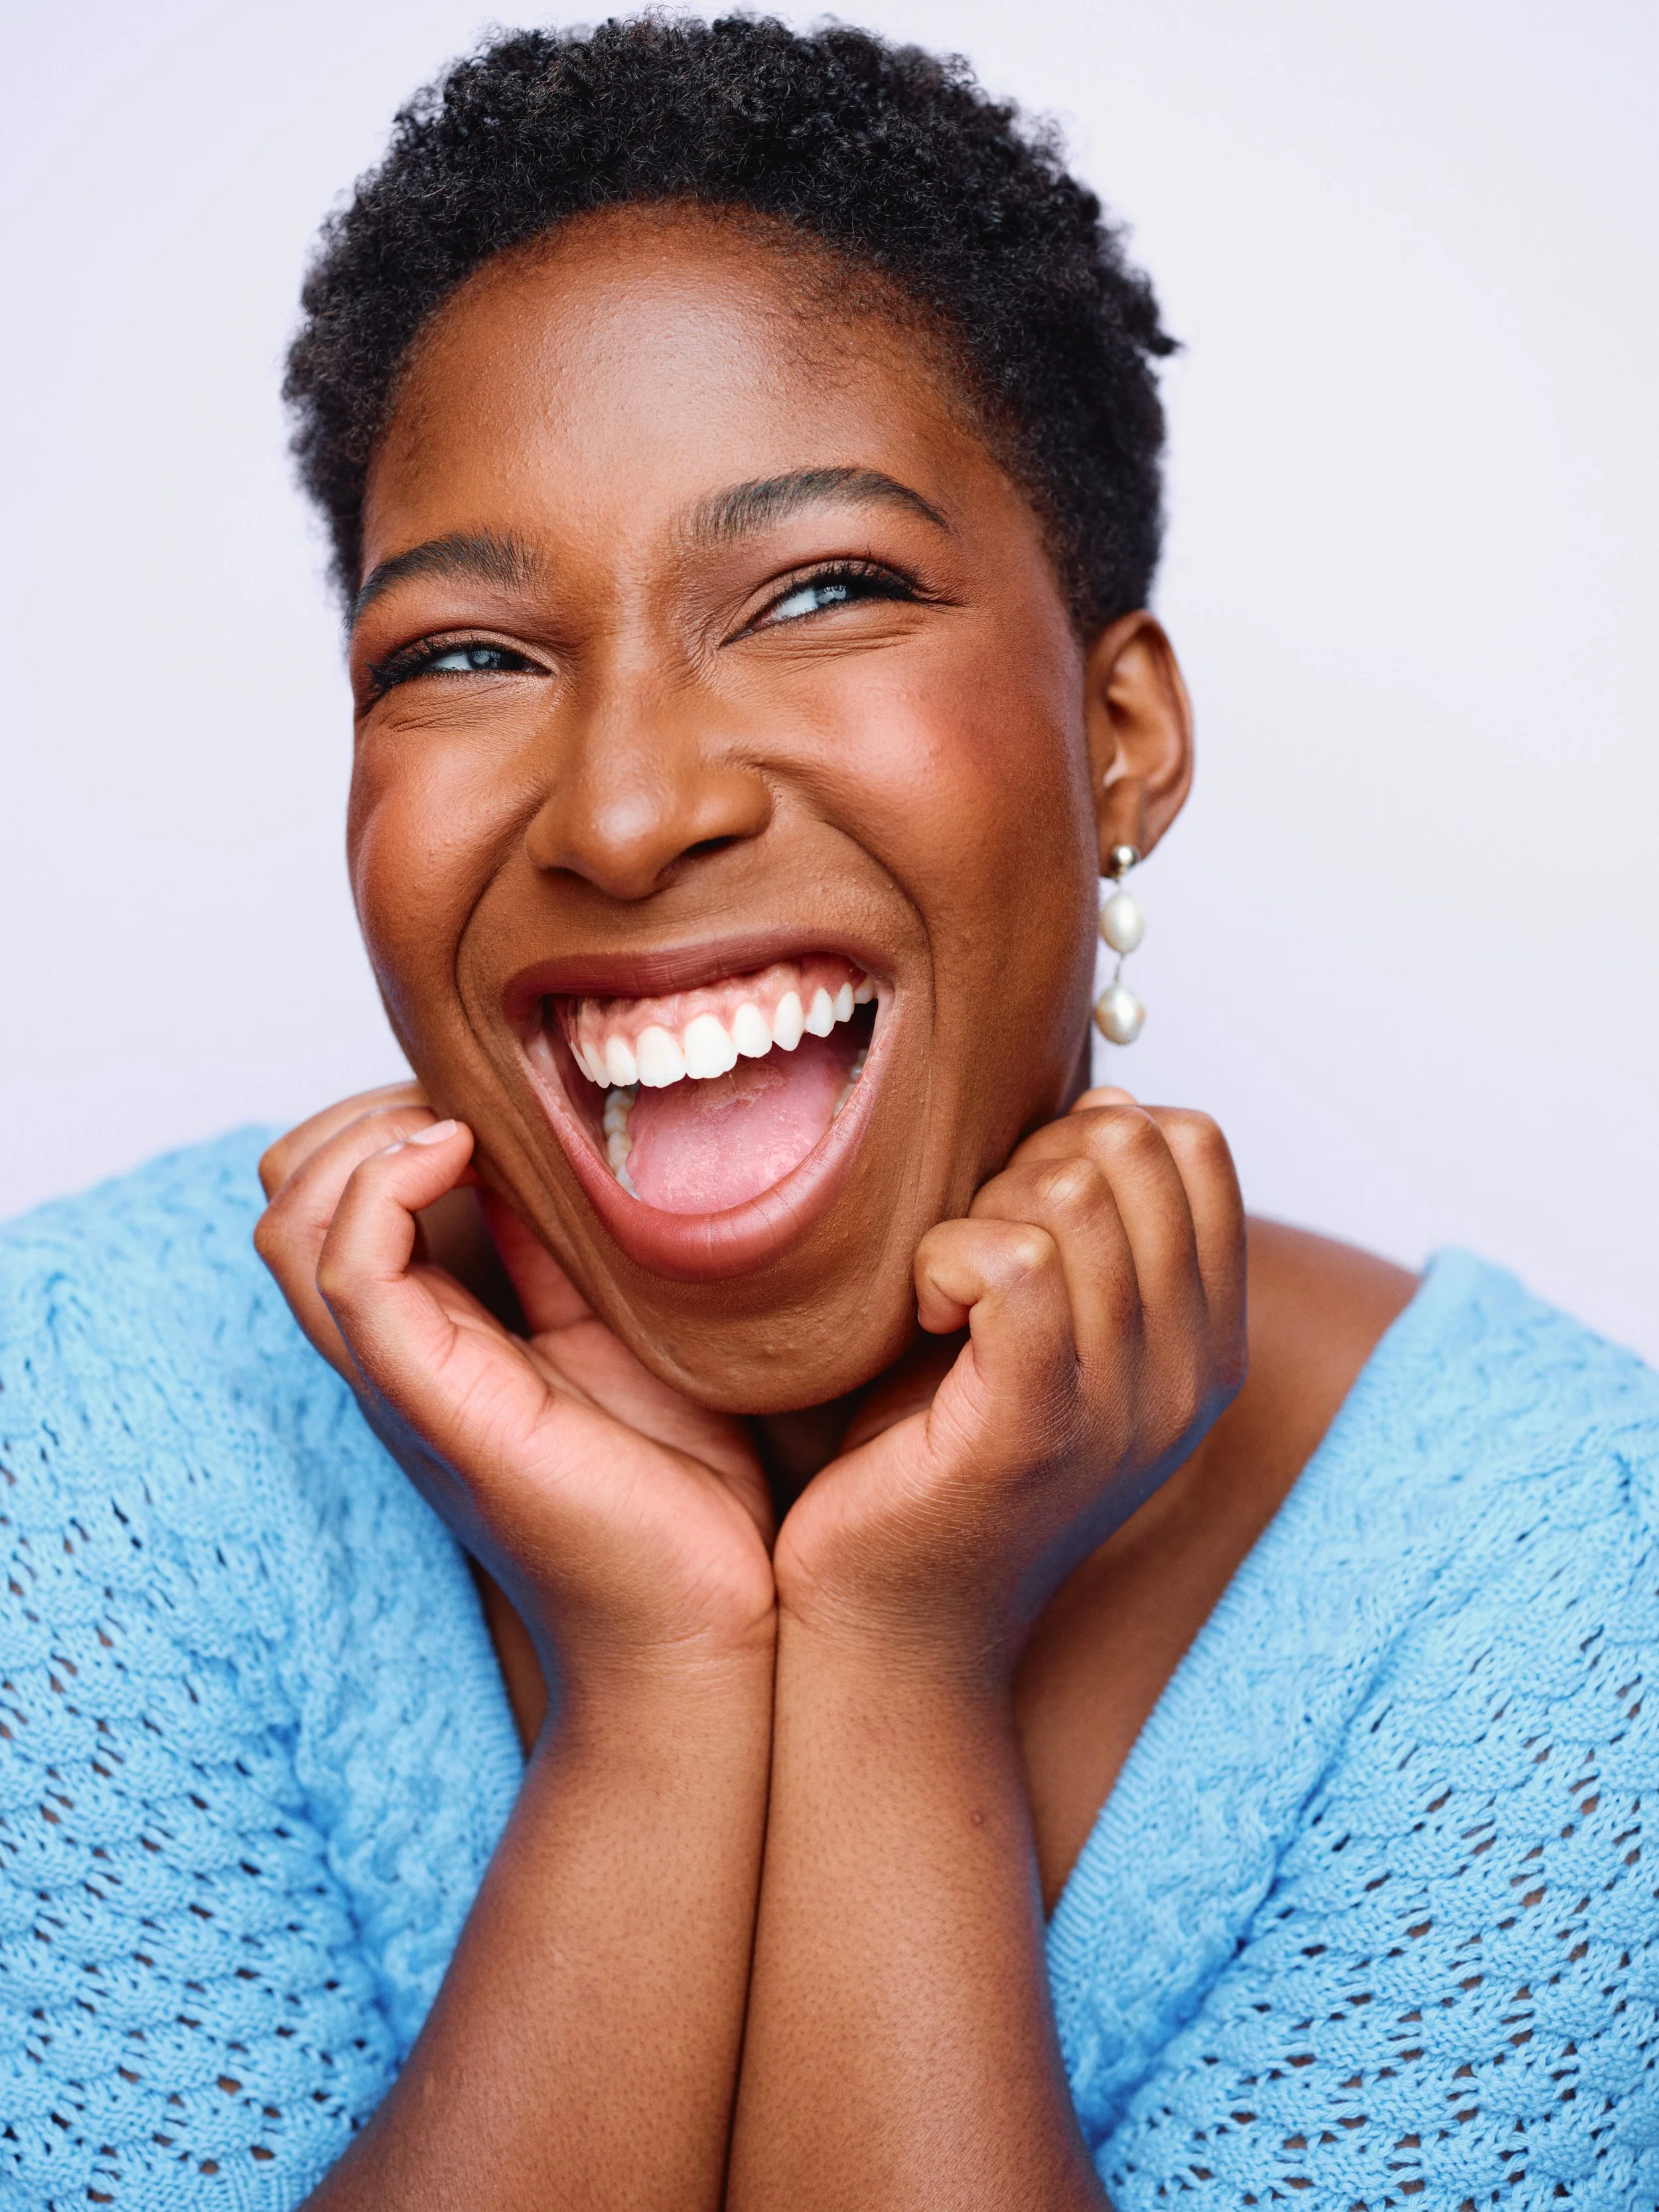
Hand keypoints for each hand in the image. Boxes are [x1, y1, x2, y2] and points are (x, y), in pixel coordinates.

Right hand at [256, 1087, 775, 1701]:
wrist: (707, 1618)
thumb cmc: (681, 1479)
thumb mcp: (625, 1317)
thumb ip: (570, 1236)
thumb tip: (549, 1126)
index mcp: (437, 1330)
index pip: (336, 1191)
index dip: (387, 1114)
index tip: (484, 1095)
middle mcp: (398, 1352)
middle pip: (289, 1194)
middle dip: (364, 1111)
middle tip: (467, 1102)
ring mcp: (403, 1378)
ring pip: (293, 1221)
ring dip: (365, 1137)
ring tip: (457, 1123)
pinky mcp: (433, 1402)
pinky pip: (350, 1272)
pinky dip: (382, 1188)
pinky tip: (457, 1153)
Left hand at [774, 1087, 1245, 1669]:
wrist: (893, 1623)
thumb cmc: (936, 1453)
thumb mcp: (1046, 1330)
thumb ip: (1091, 1229)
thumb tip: (1107, 1099)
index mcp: (1208, 1340)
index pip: (1197, 1142)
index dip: (1092, 1134)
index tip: (1019, 1206)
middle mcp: (1191, 1372)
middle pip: (1135, 1148)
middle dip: (1029, 1161)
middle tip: (968, 1248)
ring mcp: (1124, 1404)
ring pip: (1073, 1193)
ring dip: (979, 1210)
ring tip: (941, 1288)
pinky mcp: (1035, 1429)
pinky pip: (1014, 1261)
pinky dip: (945, 1255)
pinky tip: (922, 1309)